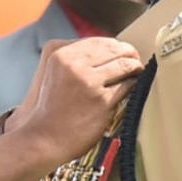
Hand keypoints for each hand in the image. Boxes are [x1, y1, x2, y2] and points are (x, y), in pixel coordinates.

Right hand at [9, 37, 141, 162]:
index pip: (97, 41)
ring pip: (124, 65)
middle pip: (113, 49)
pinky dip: (134, 84)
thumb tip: (109, 50)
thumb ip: (75, 59)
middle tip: (135, 61)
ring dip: (135, 67)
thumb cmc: (52, 109)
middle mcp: (73, 64)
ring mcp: (88, 82)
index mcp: (60, 54)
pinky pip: (127, 85)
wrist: (44, 139)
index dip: (114, 46)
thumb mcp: (55, 73)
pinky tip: (134, 88)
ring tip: (137, 72)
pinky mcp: (101, 100)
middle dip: (128, 54)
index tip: (122, 52)